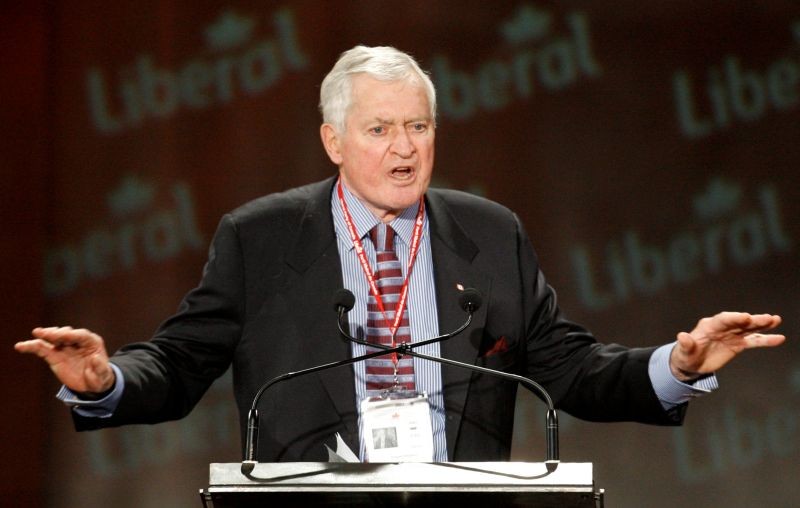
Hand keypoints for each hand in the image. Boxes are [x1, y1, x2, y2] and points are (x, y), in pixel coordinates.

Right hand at [15, 327, 114, 394]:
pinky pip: (42, 349)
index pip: (81, 335)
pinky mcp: (54, 355)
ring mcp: (64, 347)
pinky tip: (21, 346)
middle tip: (47, 333)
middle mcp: (77, 341)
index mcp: (91, 342)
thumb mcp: (103, 375)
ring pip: (53, 338)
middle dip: (57, 333)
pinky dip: (32, 347)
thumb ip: (101, 367)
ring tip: (37, 333)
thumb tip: (96, 358)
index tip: (62, 334)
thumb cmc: (100, 377)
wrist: (91, 384)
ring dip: (45, 335)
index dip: (72, 334)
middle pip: (66, 334)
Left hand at [670, 312, 784, 380]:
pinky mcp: (738, 343)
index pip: (723, 320)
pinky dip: (765, 339)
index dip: (734, 318)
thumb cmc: (685, 355)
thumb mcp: (683, 352)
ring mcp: (731, 334)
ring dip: (762, 324)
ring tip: (775, 320)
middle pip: (739, 321)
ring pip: (748, 328)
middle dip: (752, 320)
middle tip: (767, 318)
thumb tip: (681, 336)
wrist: (691, 363)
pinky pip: (753, 340)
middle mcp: (722, 327)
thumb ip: (685, 344)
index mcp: (708, 326)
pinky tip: (779, 338)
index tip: (746, 317)